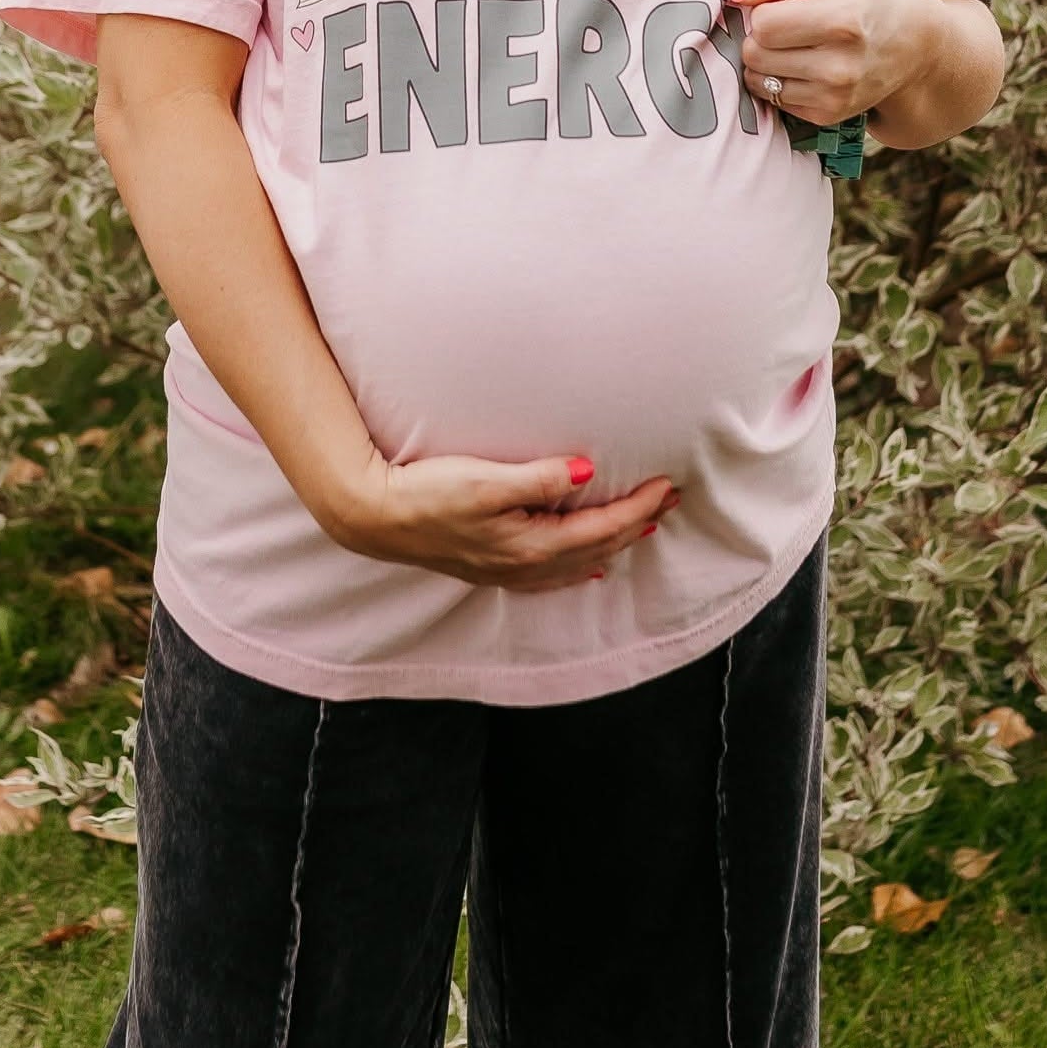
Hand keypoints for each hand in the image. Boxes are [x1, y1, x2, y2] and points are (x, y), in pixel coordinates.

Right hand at [322, 450, 678, 591]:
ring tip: (642, 527)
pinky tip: (586, 566)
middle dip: (637, 523)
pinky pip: (552, 574)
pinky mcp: (490, 566)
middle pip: (597, 547)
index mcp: (530, 545)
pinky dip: (579, 565)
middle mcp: (524, 566)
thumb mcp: (485, 479)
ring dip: (614, 543)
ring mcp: (507, 571)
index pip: (602, 528)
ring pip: (578, 562)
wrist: (374, 517)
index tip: (668, 484)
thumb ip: (539, 478)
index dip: (639, 506)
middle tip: (671, 499)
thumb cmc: (427, 493)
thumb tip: (589, 473)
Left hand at [727, 0, 926, 129]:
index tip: (783, 4)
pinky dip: (779, 82)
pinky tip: (804, 66)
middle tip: (788, 25)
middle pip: (754, 54)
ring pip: (757, 81)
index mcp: (843, 21)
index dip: (764, 9)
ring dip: (765, 61)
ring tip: (795, 45)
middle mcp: (840, 67)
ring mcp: (834, 97)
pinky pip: (773, 100)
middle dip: (760, 36)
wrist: (909, 44)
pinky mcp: (826, 116)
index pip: (764, 24)